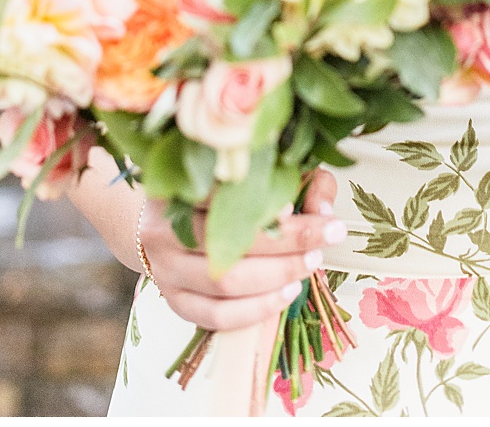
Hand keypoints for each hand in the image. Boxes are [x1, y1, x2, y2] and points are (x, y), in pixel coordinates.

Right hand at [140, 171, 341, 331]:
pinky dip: (256, 309)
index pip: (218, 194)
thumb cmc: (228, 193)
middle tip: (328, 236)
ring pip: (224, 281)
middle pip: (228, 242)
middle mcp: (161, 229)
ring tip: (312, 263)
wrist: (172, 224)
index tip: (297, 206)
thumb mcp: (263, 173)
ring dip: (278, 276)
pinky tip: (288, 294)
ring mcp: (164, 269)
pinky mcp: (174, 300)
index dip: (259, 202)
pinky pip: (215, 316)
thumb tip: (323, 210)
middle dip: (288, 242)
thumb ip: (299, 181)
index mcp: (178, 187)